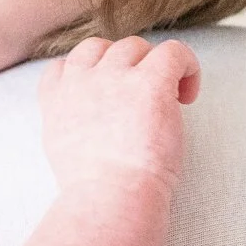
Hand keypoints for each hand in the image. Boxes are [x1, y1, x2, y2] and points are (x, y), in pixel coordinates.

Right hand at [37, 36, 199, 203]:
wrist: (109, 199)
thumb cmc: (93, 191)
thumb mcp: (61, 153)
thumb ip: (69, 125)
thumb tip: (93, 124)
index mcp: (57, 101)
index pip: (63, 65)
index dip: (90, 75)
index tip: (109, 97)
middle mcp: (82, 81)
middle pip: (101, 48)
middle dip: (123, 68)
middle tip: (142, 100)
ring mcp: (115, 78)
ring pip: (136, 46)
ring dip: (152, 67)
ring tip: (169, 100)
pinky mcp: (150, 82)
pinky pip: (174, 52)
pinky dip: (187, 67)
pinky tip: (188, 97)